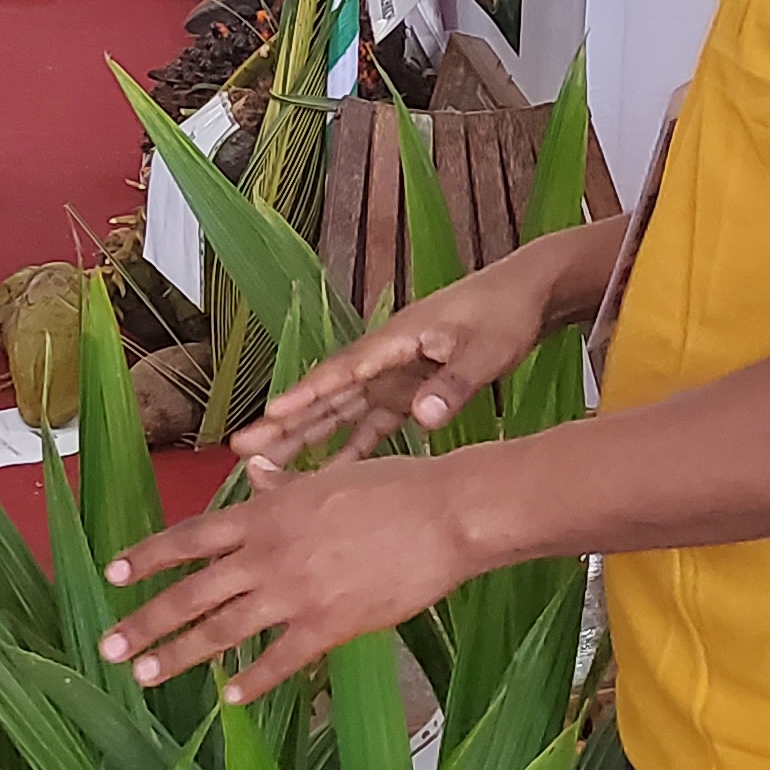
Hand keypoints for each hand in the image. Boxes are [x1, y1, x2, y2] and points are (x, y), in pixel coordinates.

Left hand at [100, 455, 480, 703]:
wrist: (444, 515)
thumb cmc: (393, 488)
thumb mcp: (328, 477)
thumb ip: (283, 484)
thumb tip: (254, 472)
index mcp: (265, 513)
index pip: (190, 538)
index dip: (149, 557)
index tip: (114, 573)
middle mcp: (267, 554)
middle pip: (192, 592)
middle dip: (145, 621)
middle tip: (109, 646)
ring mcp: (294, 593)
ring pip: (222, 629)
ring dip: (180, 654)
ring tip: (146, 677)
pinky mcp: (328, 625)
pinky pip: (280, 660)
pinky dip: (253, 680)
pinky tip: (230, 697)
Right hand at [235, 258, 563, 469]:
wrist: (527, 295)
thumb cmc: (505, 315)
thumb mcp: (486, 351)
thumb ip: (453, 383)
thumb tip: (423, 416)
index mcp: (394, 341)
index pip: (341, 373)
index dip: (306, 396)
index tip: (271, 416)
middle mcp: (383, 359)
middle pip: (326, 395)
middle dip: (285, 423)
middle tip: (242, 449)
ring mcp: (392, 376)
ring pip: (339, 413)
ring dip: (305, 439)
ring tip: (265, 468)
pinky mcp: (407, 389)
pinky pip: (371, 425)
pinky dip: (349, 448)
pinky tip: (327, 475)